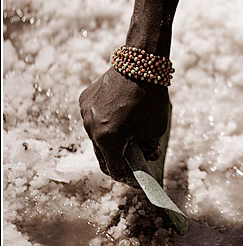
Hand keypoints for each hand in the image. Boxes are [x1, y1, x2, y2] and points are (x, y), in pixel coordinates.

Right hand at [79, 67, 169, 184]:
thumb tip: (148, 156)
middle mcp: (91, 128)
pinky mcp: (85, 100)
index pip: (113, 168)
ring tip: (126, 139)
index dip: (125, 177)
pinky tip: (119, 118)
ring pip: (97, 135)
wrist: (141, 64)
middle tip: (130, 164)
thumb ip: (149, 147)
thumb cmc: (151, 98)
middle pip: (102, 154)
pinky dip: (105, 122)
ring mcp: (85, 113)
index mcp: (108, 139)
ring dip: (110, 140)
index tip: (134, 180)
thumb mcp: (155, 128)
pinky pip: (93, 118)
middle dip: (117, 160)